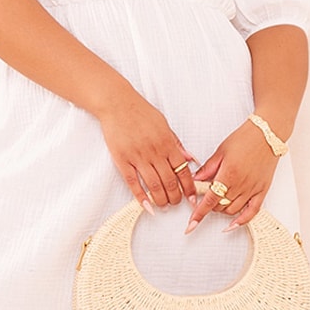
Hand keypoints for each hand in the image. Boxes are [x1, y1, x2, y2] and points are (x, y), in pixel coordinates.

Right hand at [97, 88, 196, 209]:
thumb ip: (177, 143)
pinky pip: (133, 182)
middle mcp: (155, 152)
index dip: (189, 187)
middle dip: (175, 197)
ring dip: (161, 200)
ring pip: (153, 185)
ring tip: (163, 206)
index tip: (192, 198)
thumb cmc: (141, 112)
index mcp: (167, 143)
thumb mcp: (164, 125)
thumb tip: (191, 159)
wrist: (117, 104)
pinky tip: (147, 206)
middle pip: (169, 182)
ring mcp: (138, 157)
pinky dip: (141, 197)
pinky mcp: (122, 160)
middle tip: (176, 203)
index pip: (183, 170)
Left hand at [186, 120, 278, 232]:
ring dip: (222, 209)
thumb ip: (207, 168)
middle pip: (219, 206)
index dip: (199, 213)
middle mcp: (241, 185)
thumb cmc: (245, 139)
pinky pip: (252, 211)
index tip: (191, 224)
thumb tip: (195, 180)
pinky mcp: (262, 190)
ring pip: (232, 210)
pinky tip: (233, 225)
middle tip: (206, 196)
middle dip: (209, 205)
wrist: (267, 134)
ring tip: (219, 200)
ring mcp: (252, 189)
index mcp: (228, 174)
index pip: (209, 200)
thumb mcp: (221, 151)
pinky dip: (242, 220)